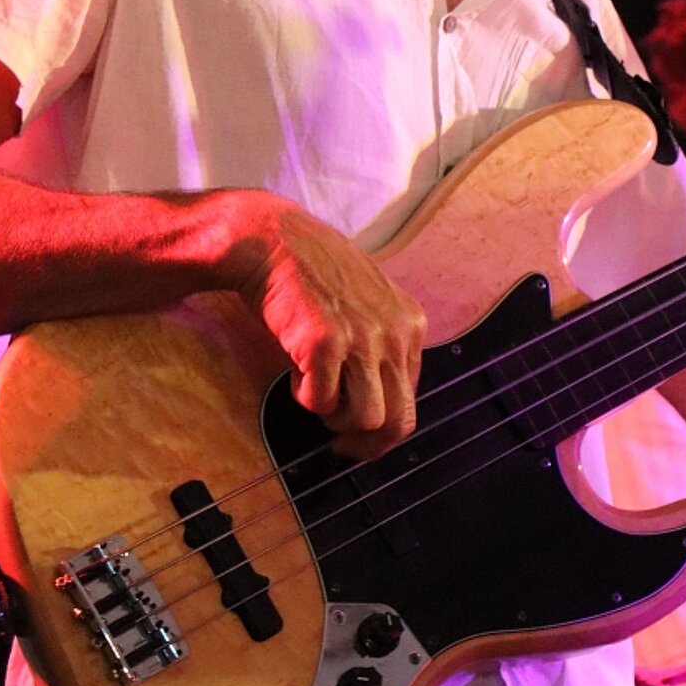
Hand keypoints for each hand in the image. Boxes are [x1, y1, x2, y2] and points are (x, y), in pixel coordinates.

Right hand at [226, 196, 426, 457]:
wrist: (273, 240)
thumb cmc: (313, 276)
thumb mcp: (369, 305)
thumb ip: (382, 346)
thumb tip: (380, 407)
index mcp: (410, 324)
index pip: (413, 399)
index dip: (383, 426)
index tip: (359, 433)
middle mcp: (394, 332)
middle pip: (399, 420)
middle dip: (367, 443)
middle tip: (340, 444)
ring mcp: (362, 338)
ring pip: (365, 418)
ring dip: (334, 416)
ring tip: (314, 389)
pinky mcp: (325, 343)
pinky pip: (321, 402)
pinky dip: (303, 395)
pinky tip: (295, 367)